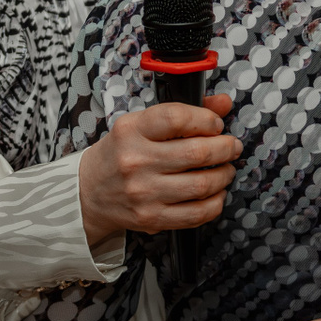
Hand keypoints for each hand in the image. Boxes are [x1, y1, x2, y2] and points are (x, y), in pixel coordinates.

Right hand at [78, 94, 240, 246]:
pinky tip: (215, 193)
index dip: (206, 119)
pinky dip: (216, 202)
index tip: (215, 125)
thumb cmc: (121, 154)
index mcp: (131, 131)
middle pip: (197, 152)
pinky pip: (197, 213)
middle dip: (225, 148)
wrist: (89, 192)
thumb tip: (223, 103)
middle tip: (231, 147)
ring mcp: (143, 192)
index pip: (176, 117)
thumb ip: (185, 112)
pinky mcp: (152, 218)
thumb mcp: (142, 125)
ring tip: (225, 169)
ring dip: (224, 175)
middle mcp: (135, 161)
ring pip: (202, 184)